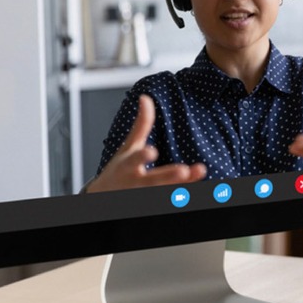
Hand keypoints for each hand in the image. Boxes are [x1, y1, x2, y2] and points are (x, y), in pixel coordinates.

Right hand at [85, 95, 206, 192]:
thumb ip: (141, 125)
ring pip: (164, 193)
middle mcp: (137, 182)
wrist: (105, 198)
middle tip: (183, 170)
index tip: (151, 151)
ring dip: (181, 189)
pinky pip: (168, 202)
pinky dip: (181, 198)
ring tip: (197, 175)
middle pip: (154, 180)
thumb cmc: (120, 170)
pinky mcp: (152, 205)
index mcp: (129, 165)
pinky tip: (198, 191)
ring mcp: (145, 196)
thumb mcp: (127, 147)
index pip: (134, 160)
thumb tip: (145, 98)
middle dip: (168, 176)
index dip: (142, 156)